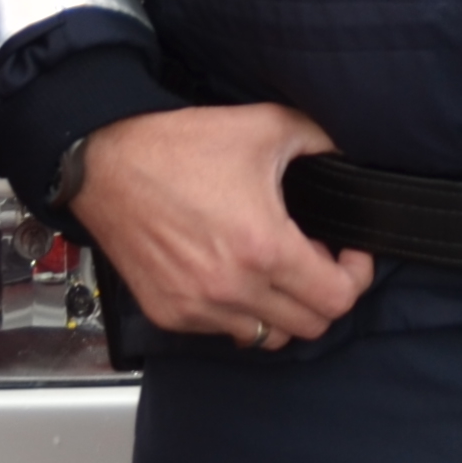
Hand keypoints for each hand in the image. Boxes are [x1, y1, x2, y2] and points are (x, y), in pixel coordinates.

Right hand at [66, 104, 378, 349]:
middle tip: (315, 259)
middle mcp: (232, 287)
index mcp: (263, 246)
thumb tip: (346, 158)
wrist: (105, 164)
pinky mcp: (171, 313)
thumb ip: (320, 141)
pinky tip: (238, 276)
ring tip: (276, 269)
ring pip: (270, 336)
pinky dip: (242, 312)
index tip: (349, 253)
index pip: (337, 298)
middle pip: (311, 326)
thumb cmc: (177, 147)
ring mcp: (198, 307)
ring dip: (284, 309)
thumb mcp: (265, 127)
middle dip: (324, 292)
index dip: (356, 275)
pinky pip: (226, 332)